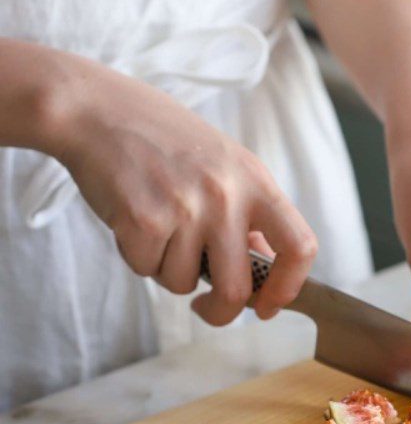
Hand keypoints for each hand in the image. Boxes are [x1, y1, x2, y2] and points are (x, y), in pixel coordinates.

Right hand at [48, 55, 316, 324]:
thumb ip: (250, 216)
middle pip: (237, 289)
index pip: (299, 246)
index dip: (288, 288)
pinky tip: (134, 221)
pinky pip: (147, 270)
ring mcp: (186, 207)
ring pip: (184, 283)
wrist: (98, 110)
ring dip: (168, 271)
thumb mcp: (226, 166)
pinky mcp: (144, 219)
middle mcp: (226, 195)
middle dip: (221, 312)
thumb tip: (265, 269)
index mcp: (256, 182)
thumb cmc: (165, 142)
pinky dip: (138, 257)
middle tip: (207, 308)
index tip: (269, 306)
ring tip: (159, 229)